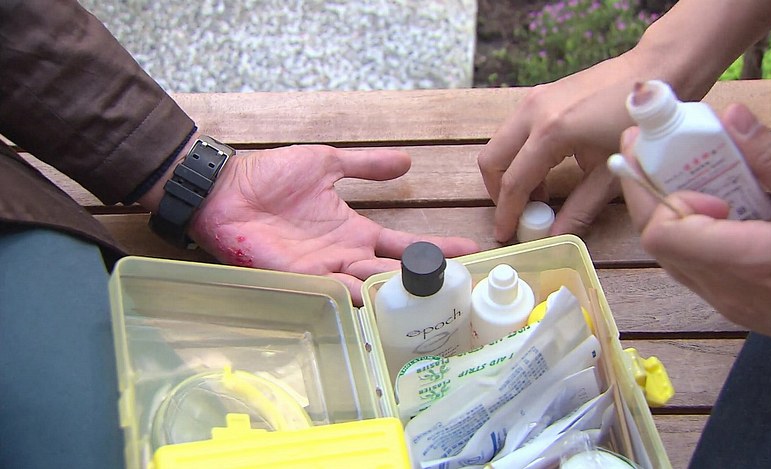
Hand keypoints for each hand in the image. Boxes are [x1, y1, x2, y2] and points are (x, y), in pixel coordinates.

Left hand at [189, 145, 479, 303]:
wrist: (228, 188)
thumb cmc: (272, 174)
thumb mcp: (328, 163)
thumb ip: (367, 165)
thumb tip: (408, 162)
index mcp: (355, 230)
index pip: (404, 245)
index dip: (436, 248)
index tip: (469, 251)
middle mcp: (346, 254)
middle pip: (394, 272)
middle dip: (424, 280)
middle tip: (458, 287)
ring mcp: (325, 268)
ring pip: (371, 287)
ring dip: (396, 291)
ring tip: (429, 295)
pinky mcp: (301, 277)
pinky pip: (335, 291)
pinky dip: (357, 297)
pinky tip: (380, 300)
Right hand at [478, 54, 646, 241]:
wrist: (656, 73)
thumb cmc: (639, 123)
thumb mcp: (611, 174)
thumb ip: (580, 209)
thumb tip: (556, 236)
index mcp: (550, 132)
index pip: (514, 182)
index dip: (507, 213)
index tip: (505, 234)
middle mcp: (533, 112)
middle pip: (491, 159)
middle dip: (498, 190)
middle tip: (515, 213)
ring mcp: (534, 99)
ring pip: (500, 143)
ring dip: (509, 171)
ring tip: (537, 195)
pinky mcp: (541, 94)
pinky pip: (515, 130)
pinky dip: (519, 154)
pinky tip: (545, 170)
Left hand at [619, 104, 770, 360]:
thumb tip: (731, 117)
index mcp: (746, 261)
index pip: (661, 233)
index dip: (659, 194)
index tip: (686, 164)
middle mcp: (727, 291)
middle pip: (658, 244)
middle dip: (651, 193)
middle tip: (661, 148)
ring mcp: (732, 306)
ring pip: (675, 259)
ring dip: (674, 215)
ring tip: (695, 174)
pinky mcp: (743, 311)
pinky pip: (699, 272)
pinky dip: (696, 237)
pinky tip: (725, 210)